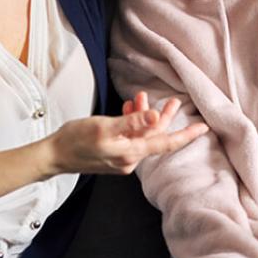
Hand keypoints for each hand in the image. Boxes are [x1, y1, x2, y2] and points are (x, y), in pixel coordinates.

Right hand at [42, 93, 207, 177]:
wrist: (53, 155)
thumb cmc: (75, 140)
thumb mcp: (106, 126)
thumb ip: (132, 122)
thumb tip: (156, 117)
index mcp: (131, 154)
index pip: (166, 143)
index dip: (186, 135)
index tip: (203, 128)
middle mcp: (129, 159)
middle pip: (155, 137)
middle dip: (163, 117)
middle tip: (173, 101)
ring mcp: (121, 159)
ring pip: (141, 135)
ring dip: (144, 116)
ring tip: (142, 97)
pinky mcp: (113, 155)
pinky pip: (130, 137)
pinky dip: (131, 123)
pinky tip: (127, 109)